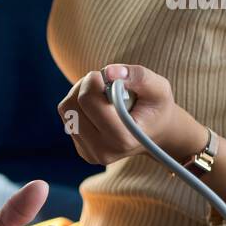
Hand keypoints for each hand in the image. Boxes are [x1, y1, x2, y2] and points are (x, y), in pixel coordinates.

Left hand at [58, 63, 203, 164]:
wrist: (154, 133)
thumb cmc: (156, 108)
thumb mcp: (158, 88)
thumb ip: (139, 77)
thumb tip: (108, 72)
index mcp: (122, 138)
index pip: (88, 101)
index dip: (93, 81)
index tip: (107, 76)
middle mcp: (103, 151)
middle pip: (72, 106)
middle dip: (85, 86)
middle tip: (104, 83)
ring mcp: (90, 153)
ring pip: (66, 110)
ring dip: (79, 93)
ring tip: (102, 94)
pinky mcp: (82, 150)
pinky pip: (68, 117)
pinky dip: (79, 105)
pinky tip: (98, 107)